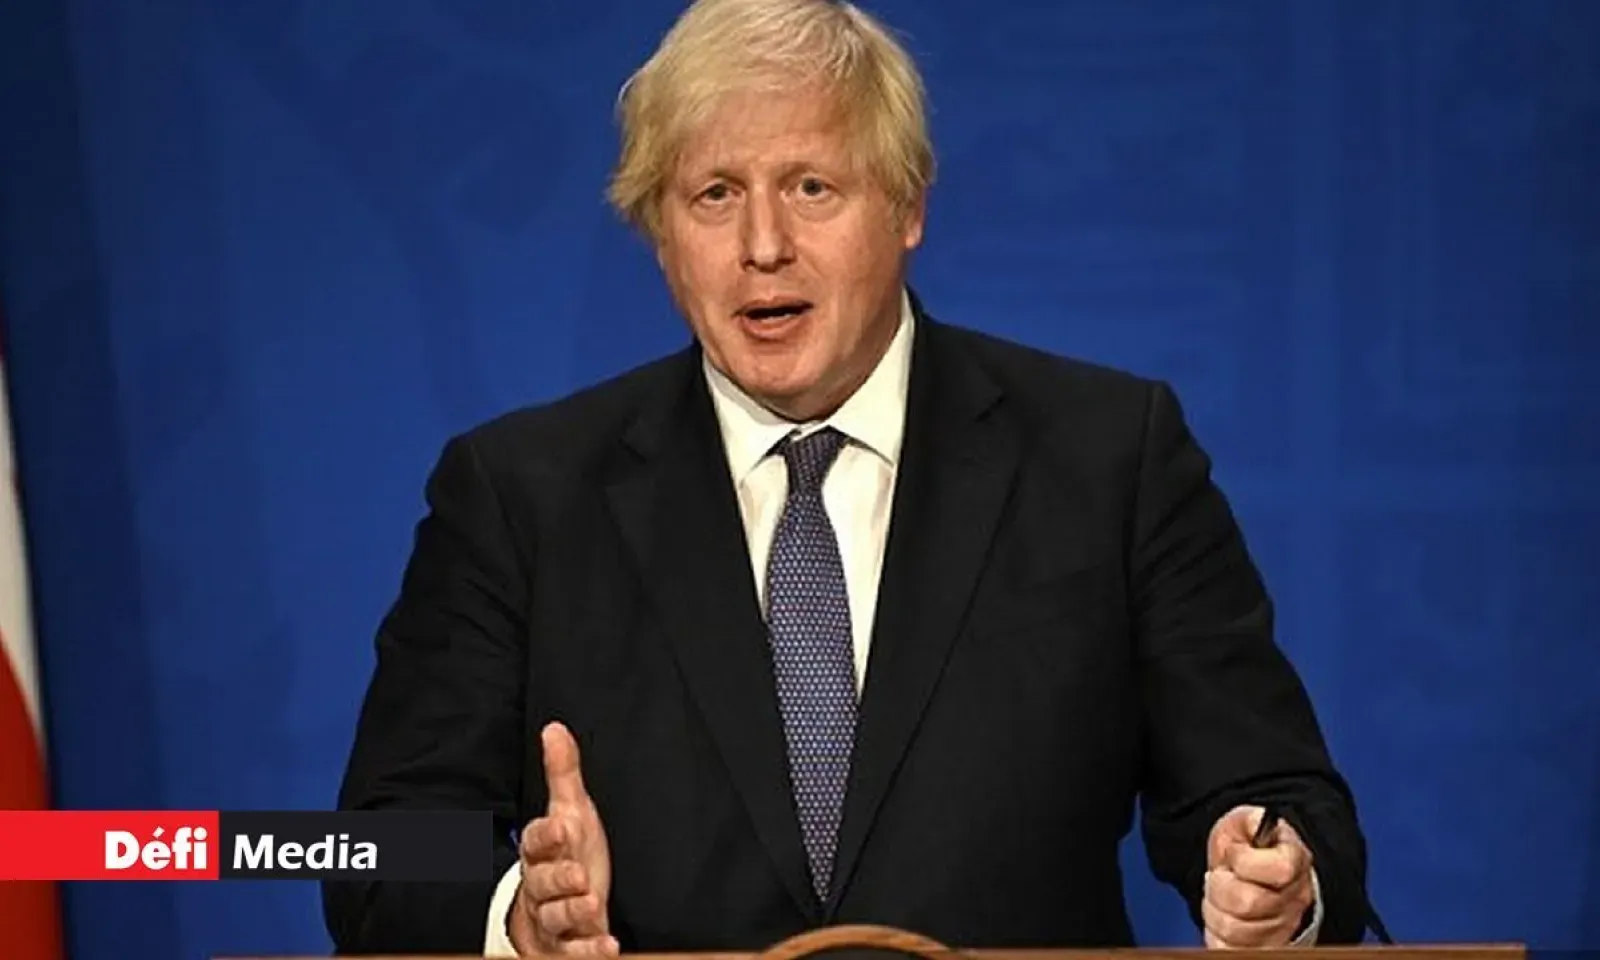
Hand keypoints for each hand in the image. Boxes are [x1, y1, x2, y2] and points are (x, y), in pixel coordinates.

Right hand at [508, 722, 616, 956]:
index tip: (563, 826)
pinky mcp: (566, 948)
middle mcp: (542, 886)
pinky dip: (589, 952)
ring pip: (555, 917)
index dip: (547, 835)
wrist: (553, 915)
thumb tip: (555, 728)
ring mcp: (553, 919)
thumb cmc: (567, 856)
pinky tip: (607, 947)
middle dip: (559, 878)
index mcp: (541, 851)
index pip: (536, 840)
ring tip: (591, 906)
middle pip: (542, 882)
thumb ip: (563, 774)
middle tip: (579, 876)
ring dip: (572, 913)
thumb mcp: (571, 813)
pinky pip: (573, 952)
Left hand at [1202, 805, 1313, 947]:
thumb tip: (1258, 822)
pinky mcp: (1261, 949)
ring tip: (1221, 896)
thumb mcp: (1245, 824)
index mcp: (1295, 865)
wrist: (1250, 876)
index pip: (1280, 869)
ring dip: (1215, 910)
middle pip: (1248, 902)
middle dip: (1222, 886)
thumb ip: (1251, 820)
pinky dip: (1216, 935)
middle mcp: (1294, 901)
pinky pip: (1228, 949)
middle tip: (1222, 877)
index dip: (1246, 860)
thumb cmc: (1247, 851)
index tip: (1235, 854)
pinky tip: (1220, 917)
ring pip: (1235, 930)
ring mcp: (1280, 930)